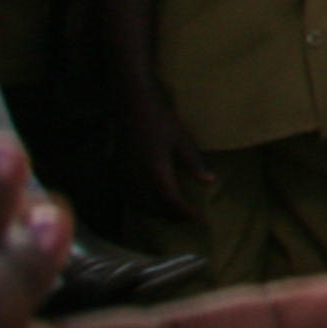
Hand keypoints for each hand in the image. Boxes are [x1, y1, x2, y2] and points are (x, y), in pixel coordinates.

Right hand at [123, 106, 208, 225]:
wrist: (132, 108)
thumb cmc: (161, 121)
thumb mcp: (182, 140)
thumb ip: (194, 163)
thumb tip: (209, 182)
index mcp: (156, 170)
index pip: (171, 201)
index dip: (184, 213)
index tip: (196, 218)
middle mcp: (137, 178)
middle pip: (153, 208)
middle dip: (171, 217)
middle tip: (186, 219)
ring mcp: (124, 176)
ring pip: (139, 205)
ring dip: (155, 214)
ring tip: (171, 215)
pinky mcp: (117, 172)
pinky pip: (128, 197)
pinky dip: (141, 205)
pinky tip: (150, 203)